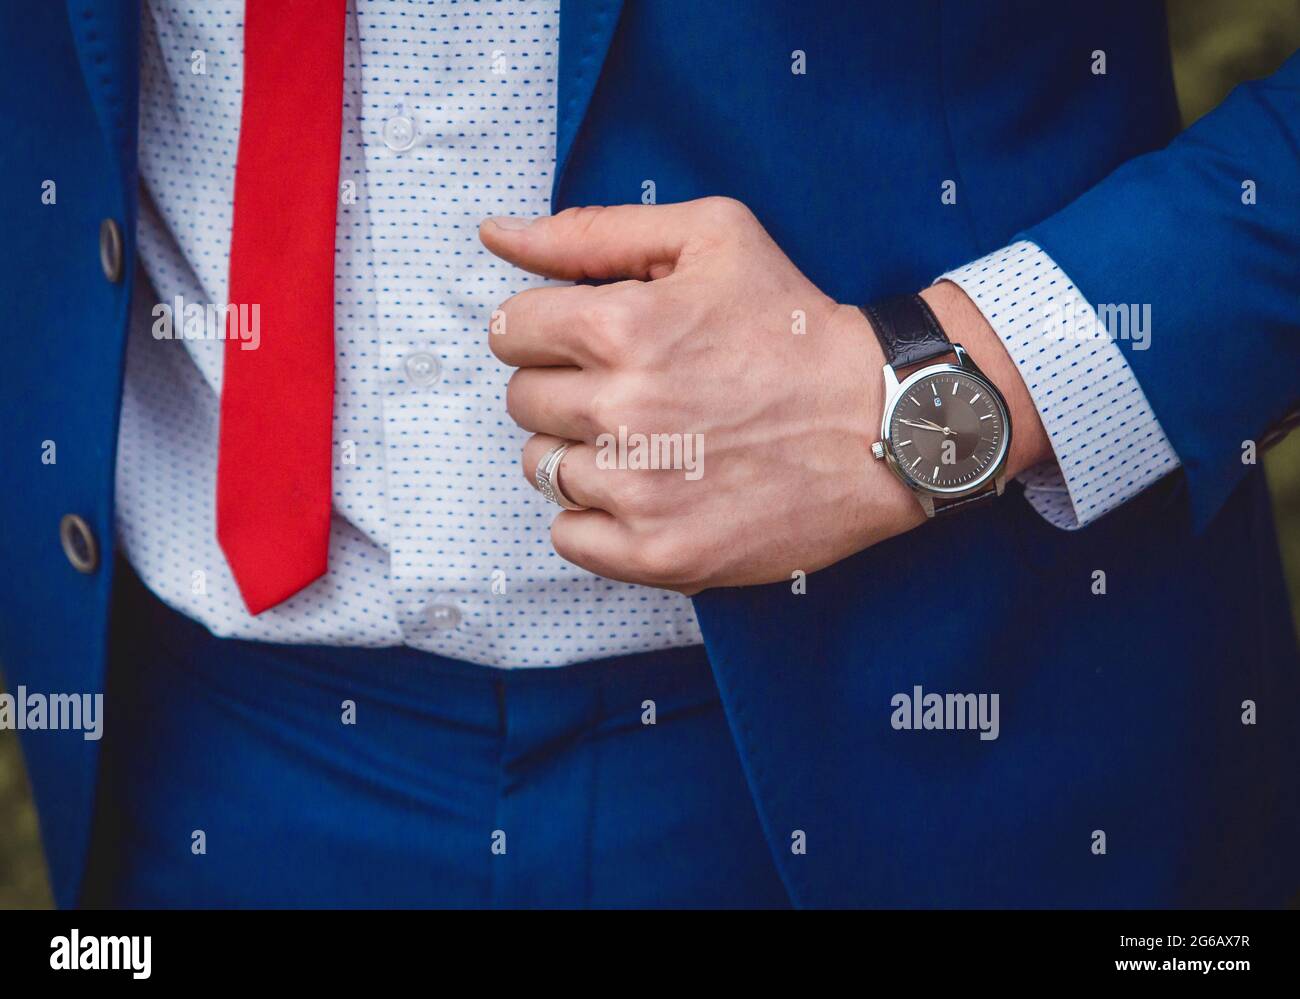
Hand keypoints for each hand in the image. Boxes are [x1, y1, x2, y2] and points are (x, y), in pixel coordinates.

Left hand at [479, 198, 1048, 593]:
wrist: (881, 419)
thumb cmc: (795, 325)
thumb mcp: (710, 238)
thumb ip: (592, 232)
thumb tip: (496, 235)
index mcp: (620, 328)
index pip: (510, 330)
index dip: (545, 329)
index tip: (588, 339)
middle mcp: (620, 412)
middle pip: (522, 401)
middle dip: (564, 387)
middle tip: (632, 387)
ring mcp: (638, 491)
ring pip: (542, 469)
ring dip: (579, 451)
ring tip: (646, 439)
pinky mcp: (660, 554)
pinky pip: (568, 538)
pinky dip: (593, 517)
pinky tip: (643, 491)